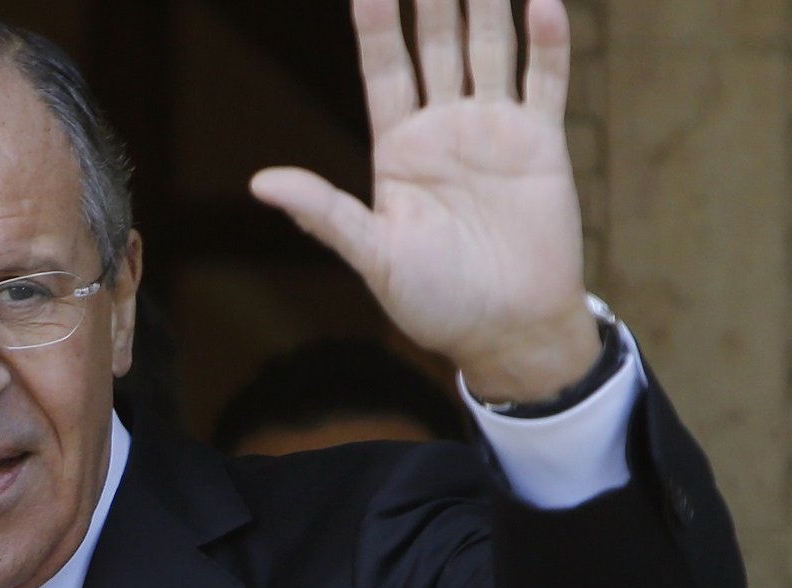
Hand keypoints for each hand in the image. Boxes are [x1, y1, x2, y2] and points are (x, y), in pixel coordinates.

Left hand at [250, 0, 598, 401]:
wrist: (508, 331)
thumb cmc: (434, 301)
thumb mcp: (373, 256)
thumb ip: (325, 213)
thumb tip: (261, 183)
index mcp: (398, 148)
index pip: (384, 69)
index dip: (377, 25)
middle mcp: (443, 128)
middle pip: (436, 44)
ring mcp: (494, 131)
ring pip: (489, 48)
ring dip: (487, 3)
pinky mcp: (542, 145)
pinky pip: (545, 82)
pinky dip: (548, 43)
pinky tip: (544, 3)